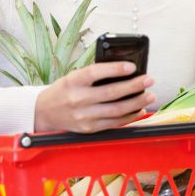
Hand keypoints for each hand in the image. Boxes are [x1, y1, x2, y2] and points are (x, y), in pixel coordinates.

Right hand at [34, 62, 155, 132]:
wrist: (44, 112)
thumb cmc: (64, 90)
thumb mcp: (73, 77)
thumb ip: (95, 75)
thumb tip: (125, 71)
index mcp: (73, 81)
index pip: (96, 73)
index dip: (116, 69)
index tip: (132, 66)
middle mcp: (78, 99)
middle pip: (111, 93)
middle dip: (134, 86)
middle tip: (149, 80)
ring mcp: (84, 116)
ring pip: (116, 110)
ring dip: (137, 102)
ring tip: (150, 95)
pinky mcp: (89, 129)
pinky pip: (114, 123)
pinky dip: (130, 117)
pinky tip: (139, 109)